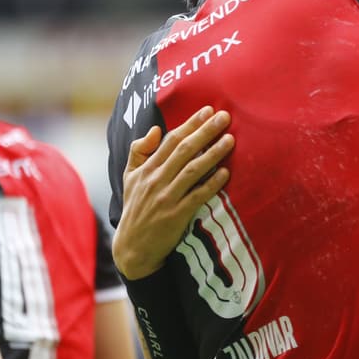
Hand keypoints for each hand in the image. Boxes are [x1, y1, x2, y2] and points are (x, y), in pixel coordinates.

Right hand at [115, 107, 234, 279]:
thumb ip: (138, 151)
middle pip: (185, 150)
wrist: (132, 247)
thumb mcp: (128, 178)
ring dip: (213, 153)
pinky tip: (226, 174)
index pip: (171, 140)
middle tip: (225, 117)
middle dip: (206, 131)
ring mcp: (167, 198)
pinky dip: (212, 184)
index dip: (191, 124)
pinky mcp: (176, 216)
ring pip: (193, 170)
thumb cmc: (134, 208)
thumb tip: (155, 130)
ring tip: (230, 140)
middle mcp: (156, 180)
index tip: (208, 111)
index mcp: (147, 169)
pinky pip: (198, 196)